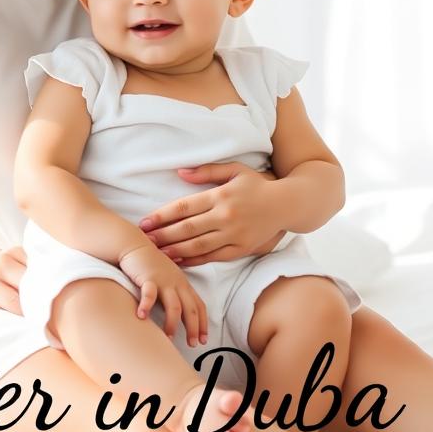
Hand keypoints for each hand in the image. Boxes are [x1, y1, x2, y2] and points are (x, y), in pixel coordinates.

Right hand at [118, 243, 207, 346]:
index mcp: (183, 283)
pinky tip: (141, 317)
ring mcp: (163, 280)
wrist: (133, 243)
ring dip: (172, 324)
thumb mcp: (167, 276)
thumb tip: (178, 312)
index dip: (203, 323)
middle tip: (192, 344)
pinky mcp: (147, 277)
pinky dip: (146, 306)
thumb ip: (173, 291)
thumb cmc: (149, 262)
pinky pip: (149, 294)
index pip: (199, 305)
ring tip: (169, 338)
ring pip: (174, 306)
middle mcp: (176, 283)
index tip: (203, 340)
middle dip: (193, 328)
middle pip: (191, 309)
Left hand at [139, 163, 286, 265]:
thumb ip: (206, 171)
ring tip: (156, 253)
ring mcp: (234, 234)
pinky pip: (214, 257)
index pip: (184, 207)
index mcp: (220, 195)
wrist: (288, 204)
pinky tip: (179, 261)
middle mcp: (226, 216)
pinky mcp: (242, 249)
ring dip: (175, 250)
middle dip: (163, 235)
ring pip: (198, 246)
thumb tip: (180, 173)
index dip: (162, 216)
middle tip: (144, 240)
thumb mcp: (234, 170)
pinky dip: (195, 261)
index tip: (145, 221)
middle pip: (187, 229)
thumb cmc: (257, 185)